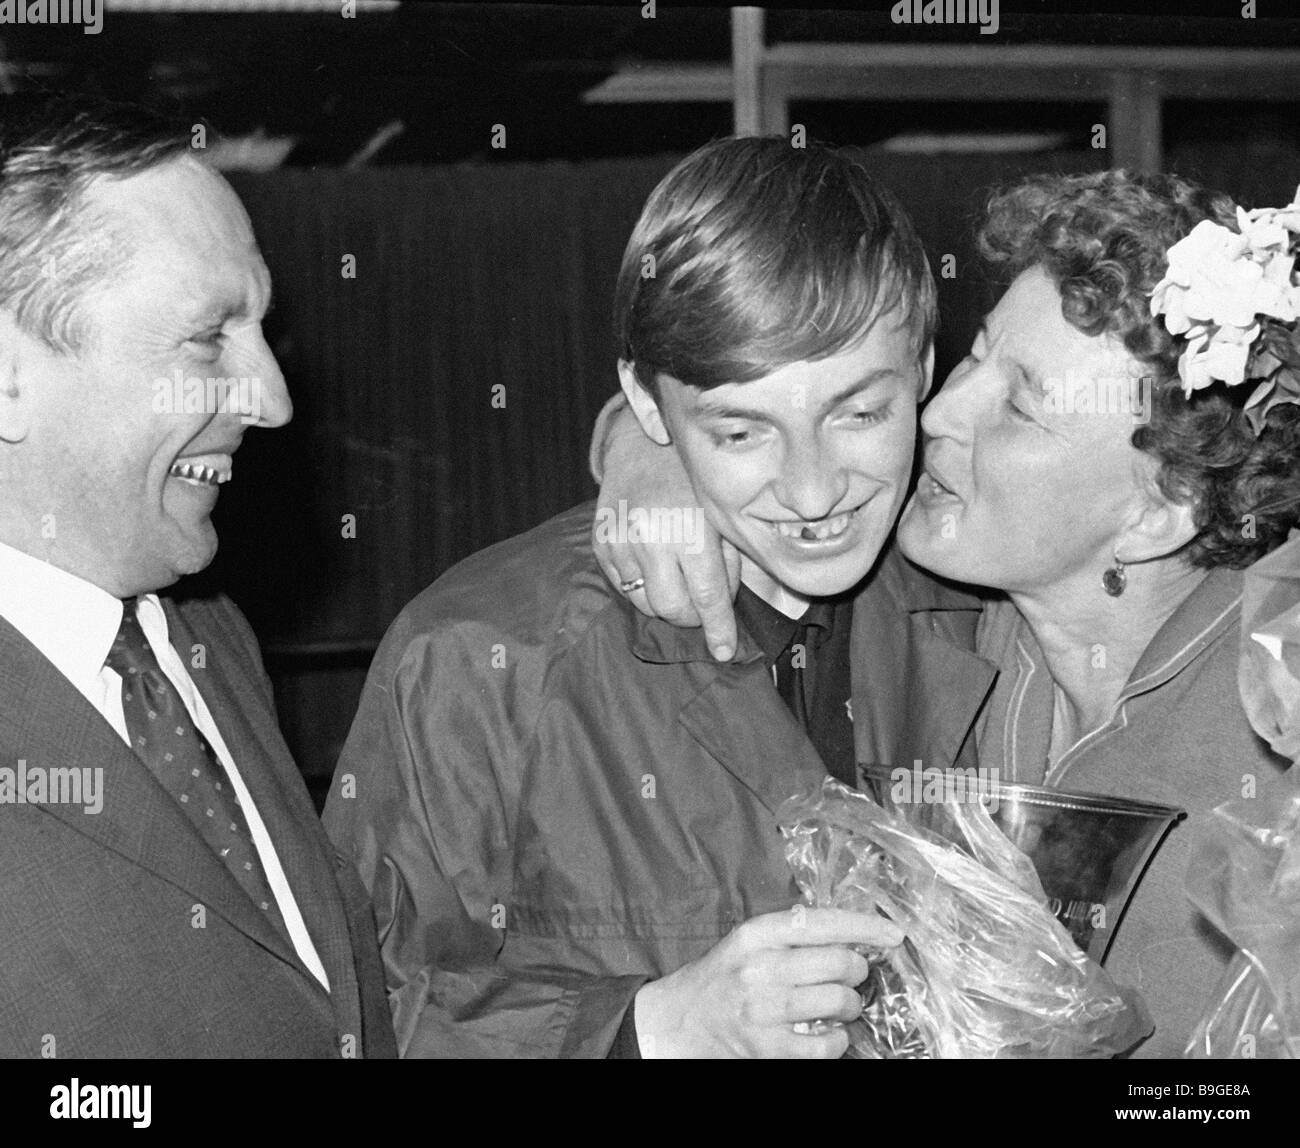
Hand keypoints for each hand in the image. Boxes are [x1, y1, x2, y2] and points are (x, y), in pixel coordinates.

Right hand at [593, 401, 741, 659]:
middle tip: (701, 607)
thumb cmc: (694, 479)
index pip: (708, 597)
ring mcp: (621, 541)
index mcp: (690, 530)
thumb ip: (730, 562)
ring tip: (677, 579)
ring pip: (645, 602)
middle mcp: (651, 538)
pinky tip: (654, 564)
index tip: (724, 651)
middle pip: (672, 608)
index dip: (718, 629)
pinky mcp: (601, 542)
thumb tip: (727, 609)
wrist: (645, 442)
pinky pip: (622, 585)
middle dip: (691, 616)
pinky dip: (642, 584)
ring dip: (666, 601)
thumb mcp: (722, 515)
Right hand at [633, 906, 903, 1058]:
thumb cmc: (723, 976)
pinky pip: (826, 1045)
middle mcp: (760, 967)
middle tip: (853, 975)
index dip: (865, 928)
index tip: (893, 935)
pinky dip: (838, 1040)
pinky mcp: (767, 1047)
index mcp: (757, 933)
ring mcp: (763, 1009)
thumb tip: (853, 935)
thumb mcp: (750, 941)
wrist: (679, 1020)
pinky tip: (829, 1034)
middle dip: (858, 970)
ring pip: (839, 1001)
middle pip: (840, 962)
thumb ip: (793, 934)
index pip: (823, 922)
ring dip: (851, 1005)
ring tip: (842, 1005)